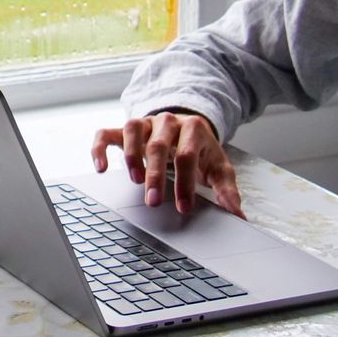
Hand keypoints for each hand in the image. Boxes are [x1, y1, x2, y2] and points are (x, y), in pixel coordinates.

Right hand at [90, 111, 243, 217]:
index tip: (183, 207)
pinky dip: (100, 148)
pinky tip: (102, 168)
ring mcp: (146, 123)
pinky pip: (107, 133)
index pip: (186, 155)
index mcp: (194, 129)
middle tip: (153, 202)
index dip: (184, 182)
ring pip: (132, 131)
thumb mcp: (218, 167)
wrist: (187, 126)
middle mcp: (168, 122)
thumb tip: (238, 215)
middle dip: (156, 175)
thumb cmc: (201, 151)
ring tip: (135, 181)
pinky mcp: (126, 128)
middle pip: (159, 146)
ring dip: (132, 156)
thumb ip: (227, 190)